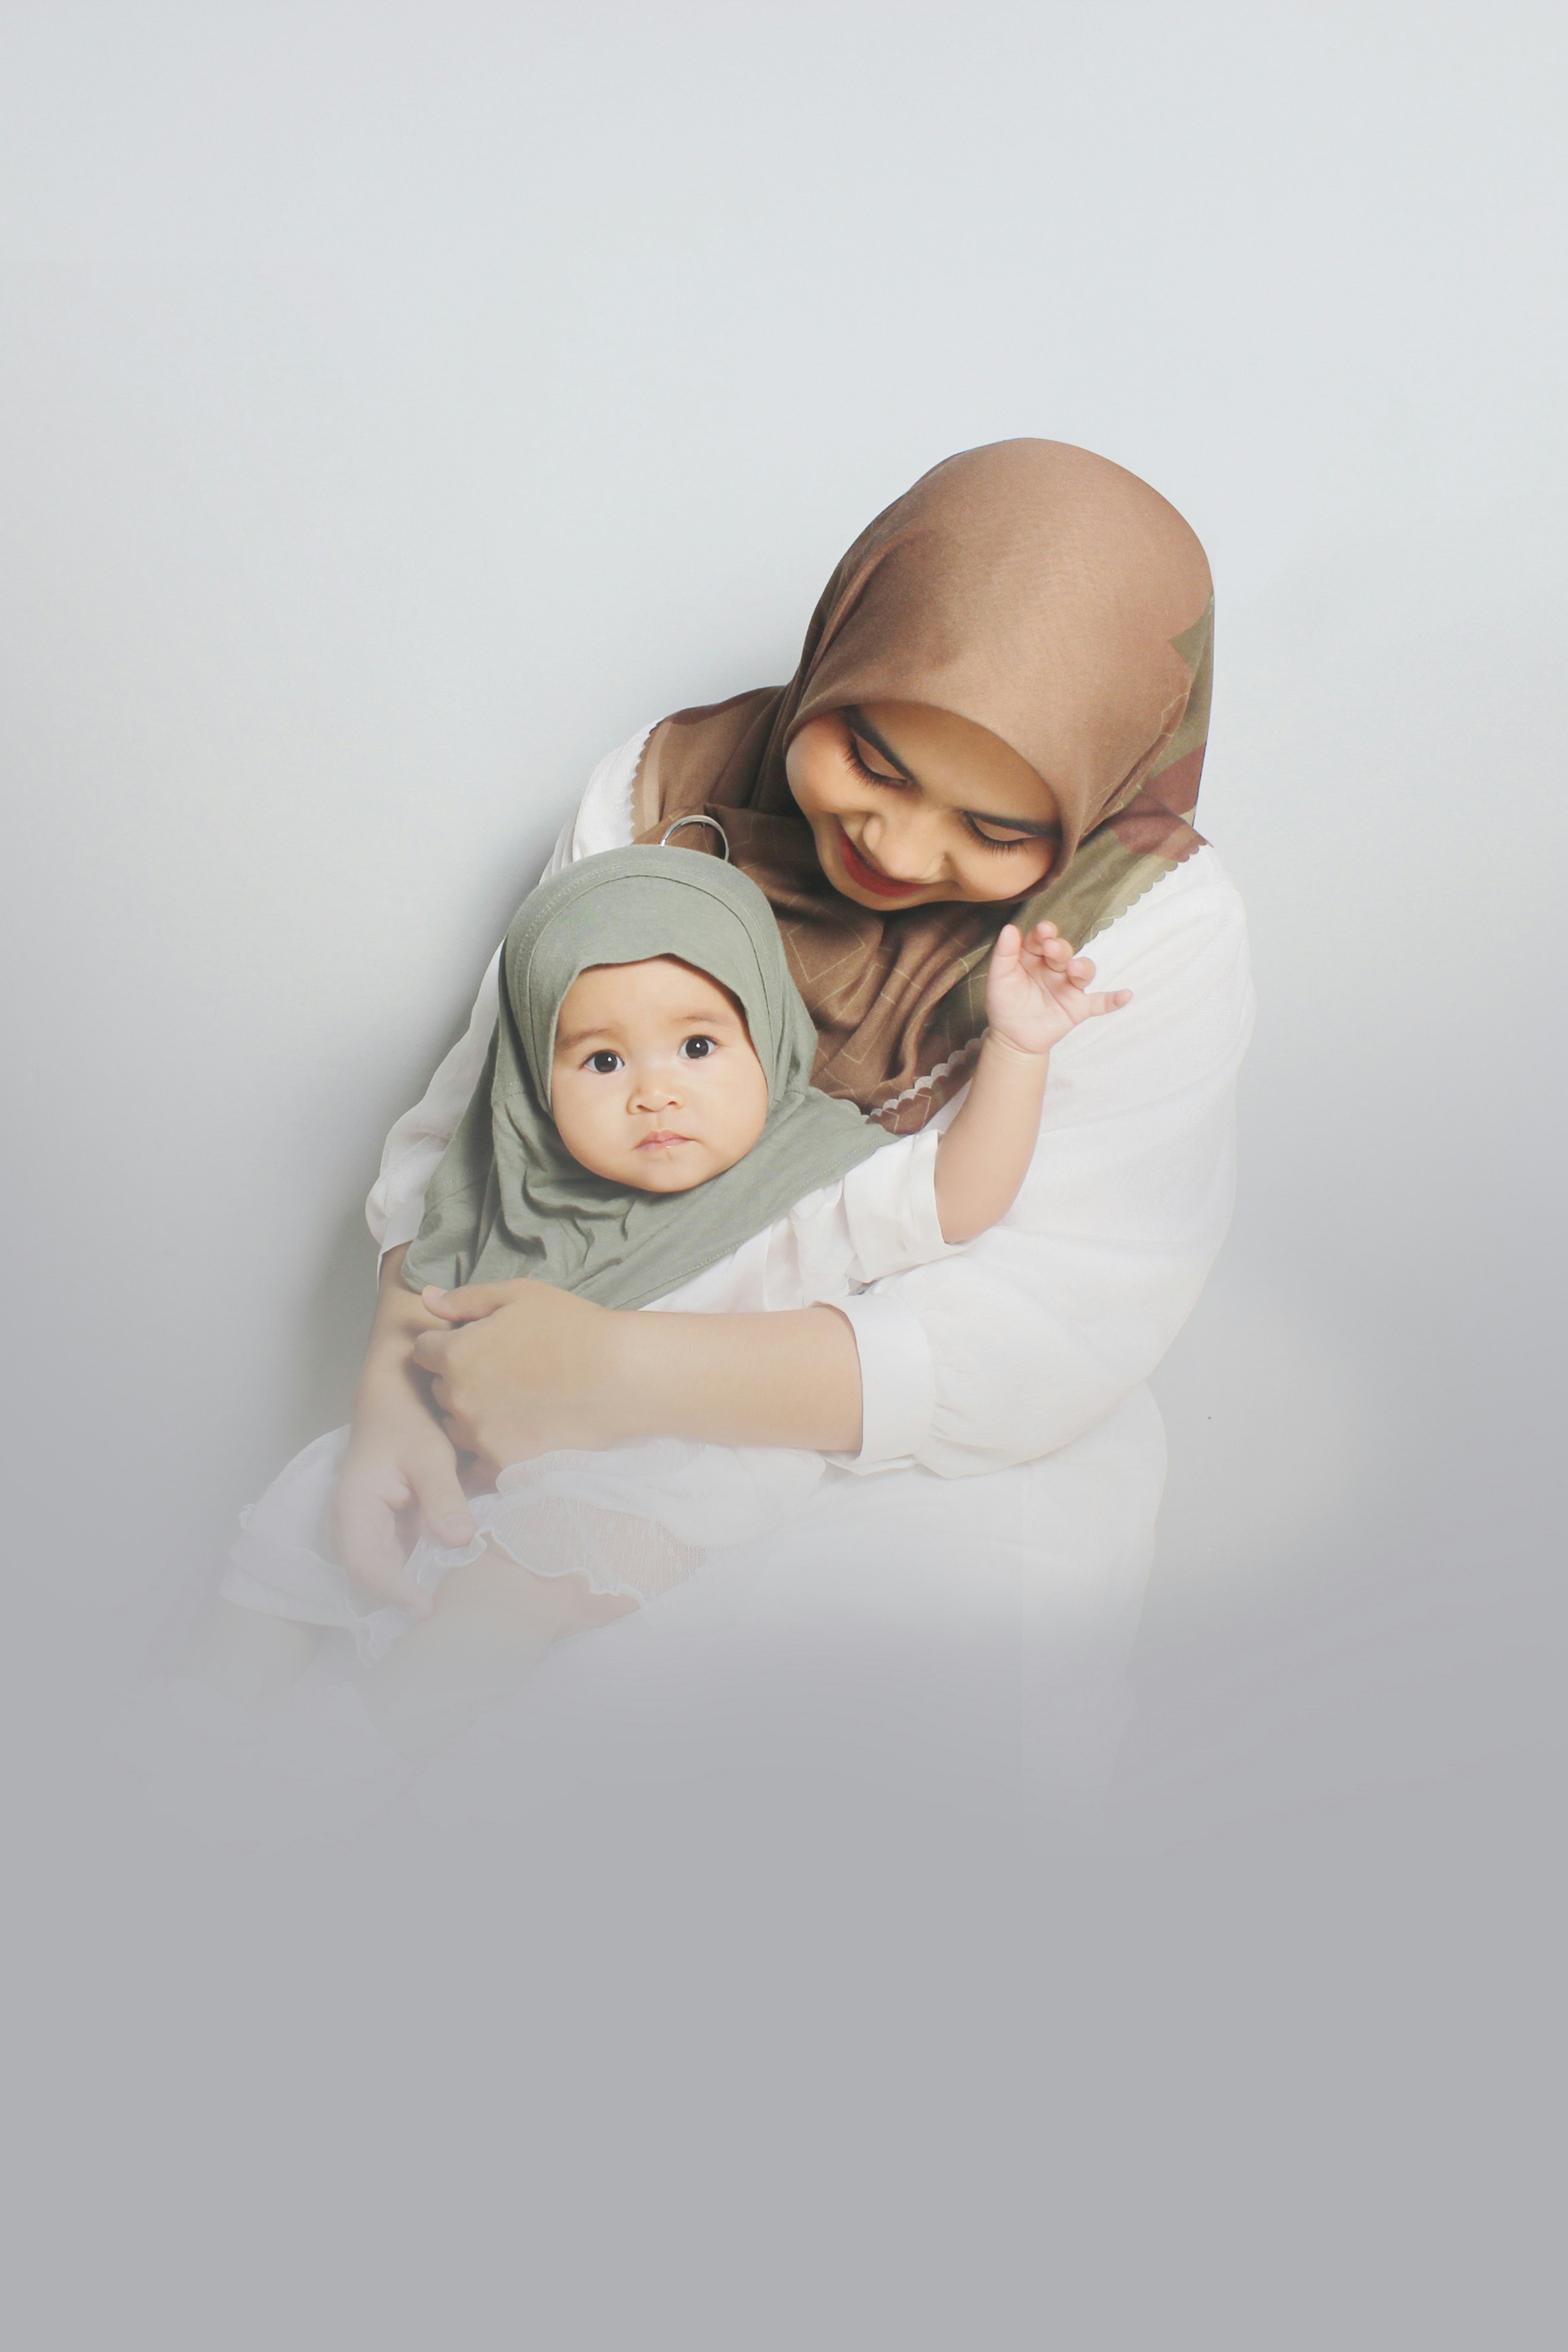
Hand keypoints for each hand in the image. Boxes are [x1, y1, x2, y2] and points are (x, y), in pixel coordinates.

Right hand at [330, 1396, 474, 1616]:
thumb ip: (443, 1497)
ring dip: (406, 1589)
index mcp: (353, 1508)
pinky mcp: (379, 1529)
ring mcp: (362, 1529)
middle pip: (368, 1577)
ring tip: (444, 1602)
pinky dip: (413, 1573)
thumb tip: (460, 1541)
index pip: (366, 1565)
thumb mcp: (431, 1456)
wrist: (392, 1403)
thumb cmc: (407, 1424)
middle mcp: (349, 1525)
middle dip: (400, 1598)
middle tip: (441, 1611)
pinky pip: (391, 1560)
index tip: (426, 1607)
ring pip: (379, 1573)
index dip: (395, 1591)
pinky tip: (441, 1579)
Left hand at [412, 1280, 624, 1472]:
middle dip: (459, 1378)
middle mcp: (459, 1398)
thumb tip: (426, 1298)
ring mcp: (479, 1435)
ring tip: (511, 1402)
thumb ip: (466, 1299)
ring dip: (472, 1414)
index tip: (472, 1343)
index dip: (445, 1344)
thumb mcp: (519, 1296)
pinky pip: (479, 1461)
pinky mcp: (503, 1464)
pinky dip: (490, 1448)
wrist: (618, 1377)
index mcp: (456, 1354)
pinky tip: (517, 1431)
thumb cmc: (572, 1328)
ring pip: (456, 1426)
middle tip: (500, 1371)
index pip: (422, 1351)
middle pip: (440, 1389)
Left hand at [983, 920, 1131, 1057]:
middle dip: (1060, 948)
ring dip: (1082, 968)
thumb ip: (1004, 954)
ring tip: (1075, 969)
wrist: (1012, 1038)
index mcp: (1034, 957)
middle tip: (1052, 949)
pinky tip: (1126, 995)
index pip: (1042, 940)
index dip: (1043, 934)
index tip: (1043, 931)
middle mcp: (1054, 968)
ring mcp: (1069, 987)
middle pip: (1064, 952)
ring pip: (1083, 971)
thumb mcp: (999, 978)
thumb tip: (1010, 928)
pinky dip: (1113, 999)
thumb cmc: (1005, 1003)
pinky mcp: (1078, 1007)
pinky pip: (1100, 1003)